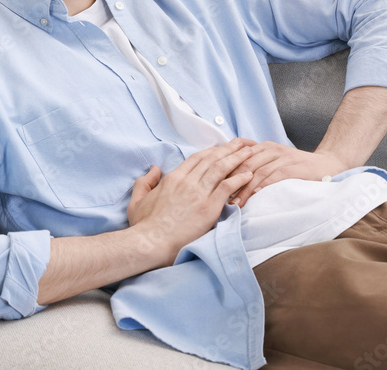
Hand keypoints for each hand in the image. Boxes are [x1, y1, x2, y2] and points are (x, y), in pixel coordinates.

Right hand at [126, 138, 255, 265]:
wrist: (150, 242)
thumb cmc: (144, 226)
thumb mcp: (137, 200)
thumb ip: (145, 182)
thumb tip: (154, 169)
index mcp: (172, 178)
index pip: (195, 158)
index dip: (211, 151)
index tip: (221, 148)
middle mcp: (187, 182)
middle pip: (211, 159)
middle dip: (228, 149)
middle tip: (241, 143)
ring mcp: (198, 194)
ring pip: (221, 169)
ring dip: (237, 158)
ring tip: (249, 152)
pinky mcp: (208, 208)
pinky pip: (227, 187)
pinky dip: (239, 179)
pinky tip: (249, 174)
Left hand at [227, 141, 347, 206]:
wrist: (328, 164)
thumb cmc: (297, 168)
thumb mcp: (273, 163)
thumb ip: (255, 167)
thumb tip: (230, 184)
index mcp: (262, 147)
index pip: (236, 157)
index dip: (223, 172)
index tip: (211, 187)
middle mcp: (270, 149)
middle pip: (243, 164)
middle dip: (230, 182)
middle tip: (218, 199)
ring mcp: (282, 156)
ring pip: (257, 171)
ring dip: (243, 188)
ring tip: (233, 203)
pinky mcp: (294, 166)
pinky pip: (274, 175)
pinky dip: (262, 186)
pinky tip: (254, 196)